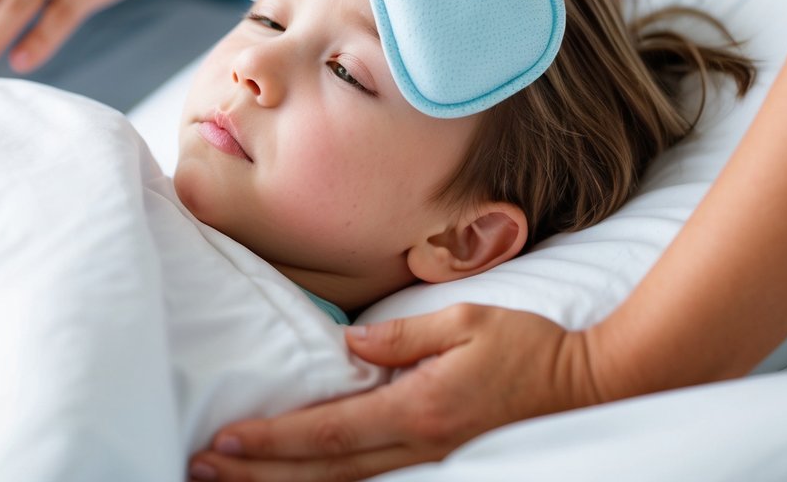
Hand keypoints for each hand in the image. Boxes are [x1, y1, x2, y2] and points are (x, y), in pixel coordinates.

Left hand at [188, 304, 600, 481]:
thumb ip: (404, 336)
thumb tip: (351, 349)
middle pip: (324, 468)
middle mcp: (417, 445)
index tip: (228, 438)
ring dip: (282, 481)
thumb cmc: (527, 345)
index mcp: (420, 410)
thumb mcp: (468, 320)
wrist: (582, 382)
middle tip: (203, 466)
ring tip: (231, 477)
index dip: (275, 439)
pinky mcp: (436, 457)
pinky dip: (325, 480)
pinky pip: (369, 477)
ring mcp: (427, 458)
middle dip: (260, 470)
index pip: (331, 430)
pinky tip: (296, 477)